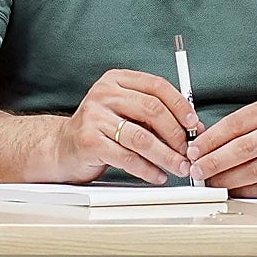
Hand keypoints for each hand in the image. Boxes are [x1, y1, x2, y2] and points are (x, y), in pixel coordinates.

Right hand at [54, 69, 197, 184]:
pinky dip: (148, 169)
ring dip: (166, 156)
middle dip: (176, 134)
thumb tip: (193, 127)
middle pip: (152, 110)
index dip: (180, 105)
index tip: (194, 124)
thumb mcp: (125, 111)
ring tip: (179, 167)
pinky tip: (157, 175)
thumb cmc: (100, 129)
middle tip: (188, 151)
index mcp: (116, 80)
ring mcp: (94, 116)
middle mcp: (103, 94)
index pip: (156, 86)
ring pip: (142, 137)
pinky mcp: (90, 141)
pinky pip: (127, 158)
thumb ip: (153, 113)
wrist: (63, 146)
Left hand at [188, 99, 256, 196]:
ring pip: (252, 171)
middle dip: (214, 161)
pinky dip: (242, 191)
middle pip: (243, 148)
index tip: (193, 150)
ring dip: (226, 179)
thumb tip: (199, 146)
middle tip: (197, 169)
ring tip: (209, 181)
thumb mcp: (255, 117)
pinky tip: (229, 190)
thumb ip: (229, 128)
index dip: (210, 139)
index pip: (234, 125)